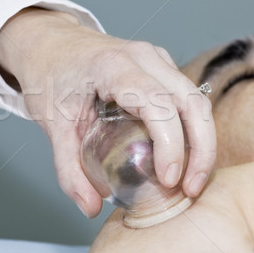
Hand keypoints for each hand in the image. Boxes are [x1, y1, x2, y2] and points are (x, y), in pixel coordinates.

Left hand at [0, 8, 215, 217]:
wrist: (50, 44)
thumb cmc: (50, 77)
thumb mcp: (51, 125)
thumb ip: (68, 168)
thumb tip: (90, 208)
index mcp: (114, 66)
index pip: (157, 103)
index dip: (170, 143)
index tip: (168, 179)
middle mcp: (144, 57)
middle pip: (191, 102)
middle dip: (201, 149)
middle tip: (190, 189)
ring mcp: (156, 60)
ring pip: (197, 100)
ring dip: (203, 142)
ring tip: (191, 182)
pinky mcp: (161, 68)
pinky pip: (187, 98)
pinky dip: (194, 130)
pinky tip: (184, 159)